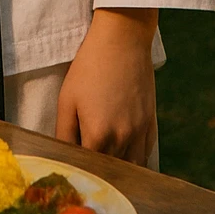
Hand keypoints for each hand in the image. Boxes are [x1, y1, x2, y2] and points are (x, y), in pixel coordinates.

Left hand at [56, 9, 157, 164]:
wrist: (122, 40)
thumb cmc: (89, 67)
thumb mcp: (67, 99)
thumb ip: (63, 134)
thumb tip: (63, 158)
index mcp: (98, 136)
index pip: (87, 170)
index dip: (78, 170)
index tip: (72, 167)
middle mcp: (122, 140)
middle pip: (109, 173)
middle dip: (97, 172)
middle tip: (86, 166)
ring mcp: (140, 133)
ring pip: (130, 169)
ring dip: (118, 171)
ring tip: (105, 163)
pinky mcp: (151, 124)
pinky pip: (144, 156)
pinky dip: (134, 160)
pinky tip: (123, 154)